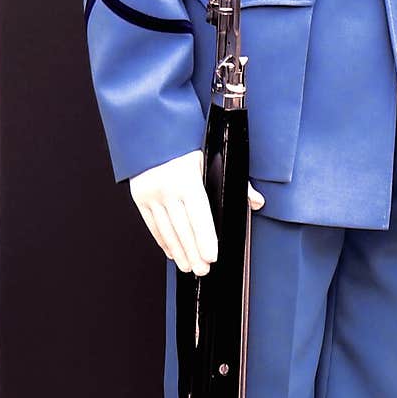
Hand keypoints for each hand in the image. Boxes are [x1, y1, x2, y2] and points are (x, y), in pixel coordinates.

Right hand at [129, 149, 264, 274]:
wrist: (152, 127)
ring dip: (179, 252)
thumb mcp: (213, 156)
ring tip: (188, 267)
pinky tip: (172, 253)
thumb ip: (237, 181)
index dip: (205, 237)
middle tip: (203, 270)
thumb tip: (257, 202)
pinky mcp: (139, 197)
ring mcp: (151, 193)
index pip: (199, 214)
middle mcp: (166, 187)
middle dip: (193, 252)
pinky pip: (153, 225)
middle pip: (182, 228)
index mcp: (186, 177)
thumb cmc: (186, 142)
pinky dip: (163, 241)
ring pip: (167, 230)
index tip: (211, 256)